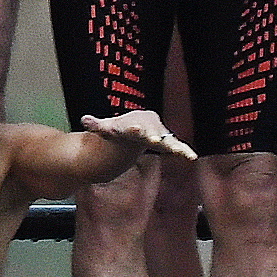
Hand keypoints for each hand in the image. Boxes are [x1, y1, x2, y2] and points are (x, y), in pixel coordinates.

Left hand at [82, 109, 198, 162]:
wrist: (136, 126)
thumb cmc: (119, 129)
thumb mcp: (107, 128)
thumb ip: (96, 125)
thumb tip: (84, 119)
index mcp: (133, 123)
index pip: (132, 126)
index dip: (133, 128)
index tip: (134, 128)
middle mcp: (148, 128)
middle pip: (151, 132)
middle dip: (152, 135)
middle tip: (154, 140)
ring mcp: (159, 135)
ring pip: (166, 140)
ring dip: (171, 145)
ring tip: (177, 151)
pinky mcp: (167, 142)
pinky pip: (177, 146)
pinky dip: (184, 151)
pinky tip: (191, 157)